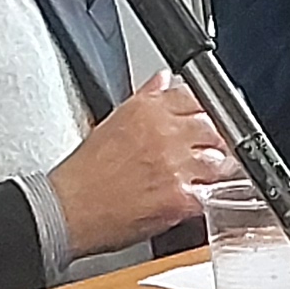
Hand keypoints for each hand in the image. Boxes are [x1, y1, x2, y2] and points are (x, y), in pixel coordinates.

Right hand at [51, 71, 228, 255]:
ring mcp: (175, 166)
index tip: (207, 120)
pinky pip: (212, 193)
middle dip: (216, 139)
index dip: (206, 110)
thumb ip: (146, 97)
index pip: (196, 97)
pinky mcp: (180, 198)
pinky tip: (199, 198)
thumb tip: (163, 79)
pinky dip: (211, 197)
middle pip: (214, 126)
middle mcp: (165, 134)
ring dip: (218, 168)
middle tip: (209, 152)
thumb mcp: (113, 120)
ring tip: (206, 177)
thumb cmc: (85, 173)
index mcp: (149, 110)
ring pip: (220, 160)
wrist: (69, 209)